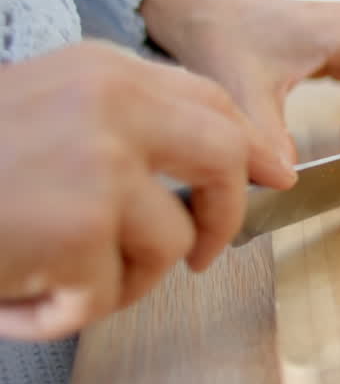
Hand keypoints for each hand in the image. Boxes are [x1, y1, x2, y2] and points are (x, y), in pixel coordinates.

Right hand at [0, 42, 295, 340]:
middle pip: (223, 154)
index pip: (210, 100)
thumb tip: (219, 171)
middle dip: (223, 214)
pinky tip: (16, 296)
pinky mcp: (78, 223)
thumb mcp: (39, 117)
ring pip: (171, 240)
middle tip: (201, 257)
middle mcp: (110, 100)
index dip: (245, 146)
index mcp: (101, 68)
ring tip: (53, 282)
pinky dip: (62, 315)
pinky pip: (110, 293)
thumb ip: (121, 129)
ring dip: (121, 281)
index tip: (270, 178)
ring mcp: (98, 159)